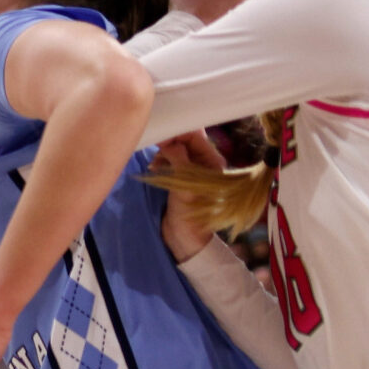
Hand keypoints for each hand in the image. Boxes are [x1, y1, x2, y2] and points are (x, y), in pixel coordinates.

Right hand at [153, 131, 226, 261]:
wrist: (184, 237)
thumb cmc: (190, 213)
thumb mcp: (185, 184)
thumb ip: (179, 158)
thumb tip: (170, 140)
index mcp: (212, 162)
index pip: (196, 136)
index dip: (178, 132)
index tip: (161, 135)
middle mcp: (204, 162)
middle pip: (185, 140)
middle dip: (169, 143)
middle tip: (156, 152)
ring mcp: (192, 170)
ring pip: (175, 150)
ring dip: (163, 154)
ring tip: (155, 166)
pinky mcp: (181, 177)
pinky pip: (170, 160)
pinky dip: (161, 161)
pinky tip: (155, 169)